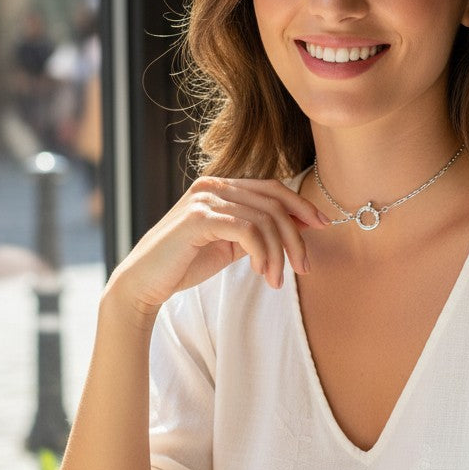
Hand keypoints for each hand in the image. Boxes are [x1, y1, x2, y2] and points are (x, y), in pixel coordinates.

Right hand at [107, 176, 329, 323]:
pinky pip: (247, 230)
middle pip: (273, 203)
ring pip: (264, 219)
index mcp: (220, 187)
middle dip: (296, 236)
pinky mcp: (198, 218)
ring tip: (276, 280)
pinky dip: (262, 253)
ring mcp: (204, 199)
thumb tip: (300, 225)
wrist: (145, 283)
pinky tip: (262, 272)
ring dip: (278, 253)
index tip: (323, 226)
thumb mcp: (229, 245)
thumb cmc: (185, 264)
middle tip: (305, 267)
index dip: (301, 205)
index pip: (272, 188)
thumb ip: (257, 232)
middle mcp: (213, 186)